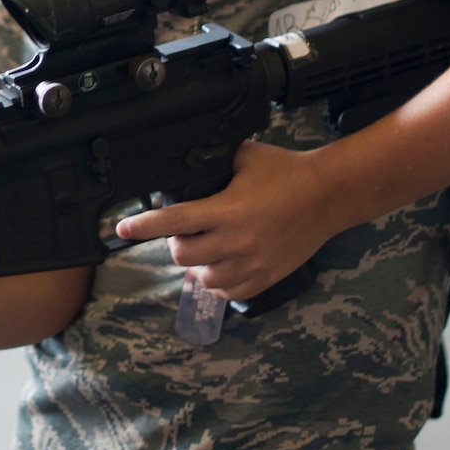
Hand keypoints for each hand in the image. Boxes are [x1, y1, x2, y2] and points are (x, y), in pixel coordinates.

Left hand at [115, 140, 345, 300]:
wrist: (328, 195)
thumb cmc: (287, 172)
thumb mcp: (245, 156)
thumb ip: (213, 161)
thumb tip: (186, 159)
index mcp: (228, 209)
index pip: (174, 220)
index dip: (143, 226)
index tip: (121, 229)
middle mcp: (237, 241)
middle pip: (183, 254)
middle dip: (176, 242)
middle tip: (185, 231)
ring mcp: (252, 263)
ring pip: (203, 278)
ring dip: (196, 264)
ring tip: (205, 248)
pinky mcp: (266, 277)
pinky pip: (229, 293)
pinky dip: (218, 282)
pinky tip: (221, 266)